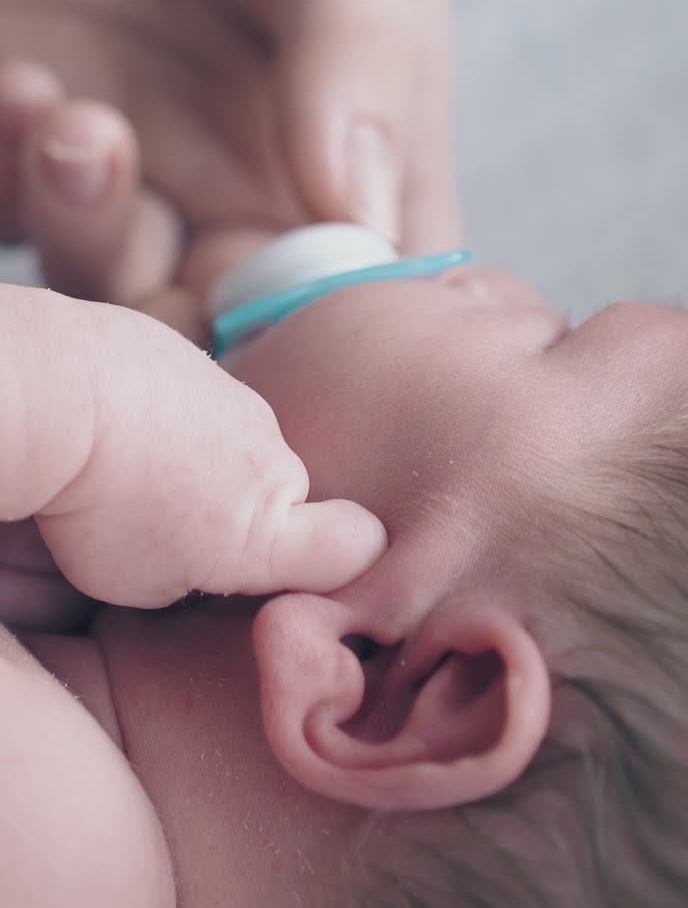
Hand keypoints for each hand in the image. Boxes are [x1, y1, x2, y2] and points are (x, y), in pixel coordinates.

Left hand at [0, 284, 385, 633]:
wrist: (69, 393)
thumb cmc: (102, 505)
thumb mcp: (149, 587)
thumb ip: (202, 574)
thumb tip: (202, 555)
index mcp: (270, 525)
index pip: (356, 544)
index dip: (339, 558)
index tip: (298, 565)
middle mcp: (272, 456)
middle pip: (279, 489)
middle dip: (239, 508)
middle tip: (169, 524)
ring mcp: (238, 401)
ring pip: (236, 442)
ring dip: (201, 458)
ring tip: (133, 471)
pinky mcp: (199, 361)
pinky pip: (198, 400)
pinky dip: (169, 415)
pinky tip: (120, 426)